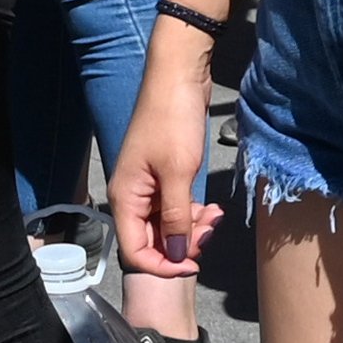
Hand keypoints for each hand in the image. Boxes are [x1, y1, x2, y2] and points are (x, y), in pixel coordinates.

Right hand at [104, 56, 219, 284]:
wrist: (179, 77)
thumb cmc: (173, 120)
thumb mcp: (178, 172)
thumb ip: (177, 217)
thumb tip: (175, 254)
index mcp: (126, 198)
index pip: (135, 252)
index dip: (163, 265)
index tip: (193, 264)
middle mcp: (132, 196)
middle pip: (152, 241)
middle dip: (183, 244)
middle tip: (211, 232)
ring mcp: (148, 186)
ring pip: (167, 225)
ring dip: (192, 228)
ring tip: (216, 216)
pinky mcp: (164, 176)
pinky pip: (175, 208)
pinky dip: (193, 212)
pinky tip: (211, 208)